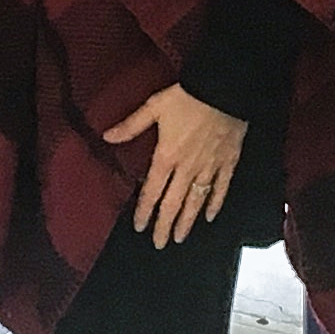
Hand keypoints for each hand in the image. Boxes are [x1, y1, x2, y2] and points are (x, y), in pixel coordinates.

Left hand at [104, 85, 245, 247]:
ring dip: (187, 221)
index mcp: (167, 156)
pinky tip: (210, 216)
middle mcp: (187, 168)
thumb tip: (106, 136)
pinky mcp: (228, 162)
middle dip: (165, 226)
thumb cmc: (187, 97)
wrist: (224, 89)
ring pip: (196, 201)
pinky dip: (215, 203)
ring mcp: (209, 167)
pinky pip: (221, 188)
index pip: (152, 191)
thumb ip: (130, 126)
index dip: (145, 211)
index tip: (140, 227)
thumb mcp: (154, 107)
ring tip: (180, 237)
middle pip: (174, 204)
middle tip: (160, 244)